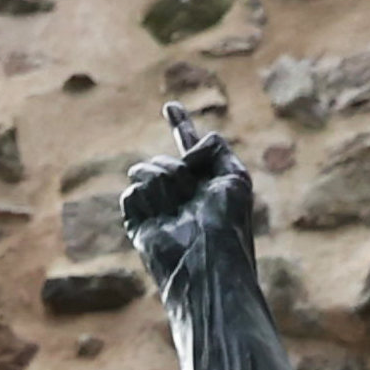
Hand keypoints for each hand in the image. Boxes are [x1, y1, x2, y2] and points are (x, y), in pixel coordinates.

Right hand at [120, 100, 257, 276]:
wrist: (207, 263)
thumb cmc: (228, 226)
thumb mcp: (236, 176)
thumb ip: (213, 147)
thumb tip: (179, 156)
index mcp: (207, 179)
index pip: (190, 145)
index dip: (180, 125)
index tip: (169, 106)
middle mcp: (182, 191)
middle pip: (167, 159)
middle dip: (179, 172)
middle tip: (192, 200)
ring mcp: (159, 206)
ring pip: (147, 170)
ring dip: (166, 185)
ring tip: (179, 213)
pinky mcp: (138, 222)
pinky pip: (133, 192)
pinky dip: (148, 199)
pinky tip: (161, 221)